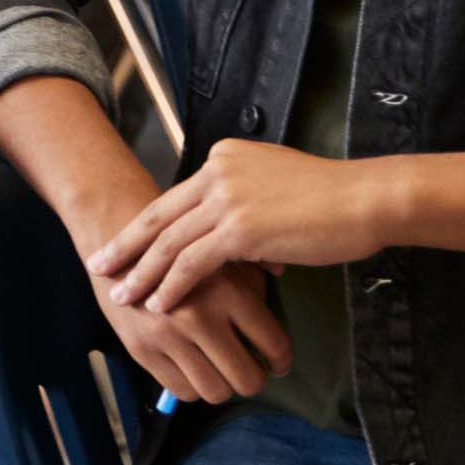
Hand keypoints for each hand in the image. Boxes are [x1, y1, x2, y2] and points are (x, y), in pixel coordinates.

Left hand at [94, 141, 391, 311]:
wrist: (367, 199)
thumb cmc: (334, 200)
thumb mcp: (277, 189)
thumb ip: (248, 207)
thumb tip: (238, 245)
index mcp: (224, 158)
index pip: (175, 198)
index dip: (146, 225)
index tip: (123, 244)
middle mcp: (217, 173)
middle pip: (158, 216)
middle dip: (125, 246)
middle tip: (98, 266)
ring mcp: (226, 199)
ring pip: (169, 242)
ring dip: (141, 273)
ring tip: (121, 296)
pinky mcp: (240, 228)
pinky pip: (193, 262)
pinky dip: (172, 286)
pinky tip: (159, 305)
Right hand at [96, 266, 291, 407]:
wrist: (118, 240)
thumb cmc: (183, 249)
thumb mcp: (227, 255)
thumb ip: (259, 279)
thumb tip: (282, 287)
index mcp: (228, 292)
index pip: (274, 345)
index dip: (281, 361)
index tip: (277, 363)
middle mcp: (199, 316)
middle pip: (247, 379)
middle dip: (253, 378)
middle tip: (249, 368)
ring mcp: (166, 335)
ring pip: (215, 391)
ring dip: (223, 385)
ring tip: (219, 369)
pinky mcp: (140, 349)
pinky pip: (181, 390)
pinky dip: (193, 385)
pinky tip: (192, 367)